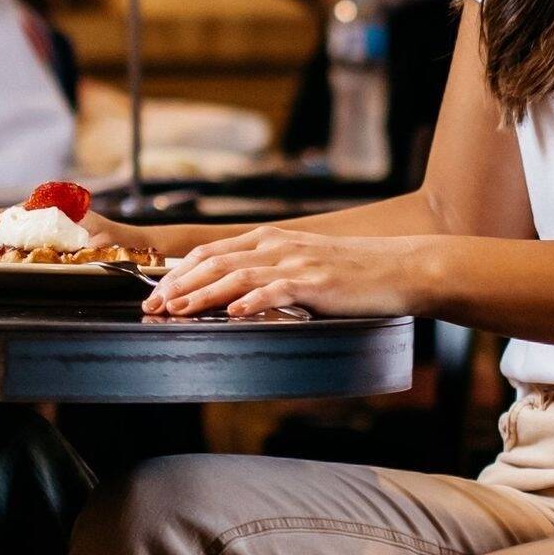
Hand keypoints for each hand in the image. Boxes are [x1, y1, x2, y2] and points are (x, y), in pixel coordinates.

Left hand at [139, 222, 430, 319]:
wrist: (400, 268)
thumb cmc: (354, 272)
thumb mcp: (305, 264)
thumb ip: (271, 273)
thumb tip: (236, 297)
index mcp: (271, 239)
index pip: (212, 252)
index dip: (179, 273)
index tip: (157, 294)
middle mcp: (277, 245)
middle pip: (214, 262)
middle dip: (178, 285)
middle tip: (153, 308)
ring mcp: (296, 262)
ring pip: (236, 276)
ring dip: (202, 295)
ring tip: (176, 311)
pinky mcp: (316, 282)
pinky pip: (276, 290)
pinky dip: (252, 301)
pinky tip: (233, 314)